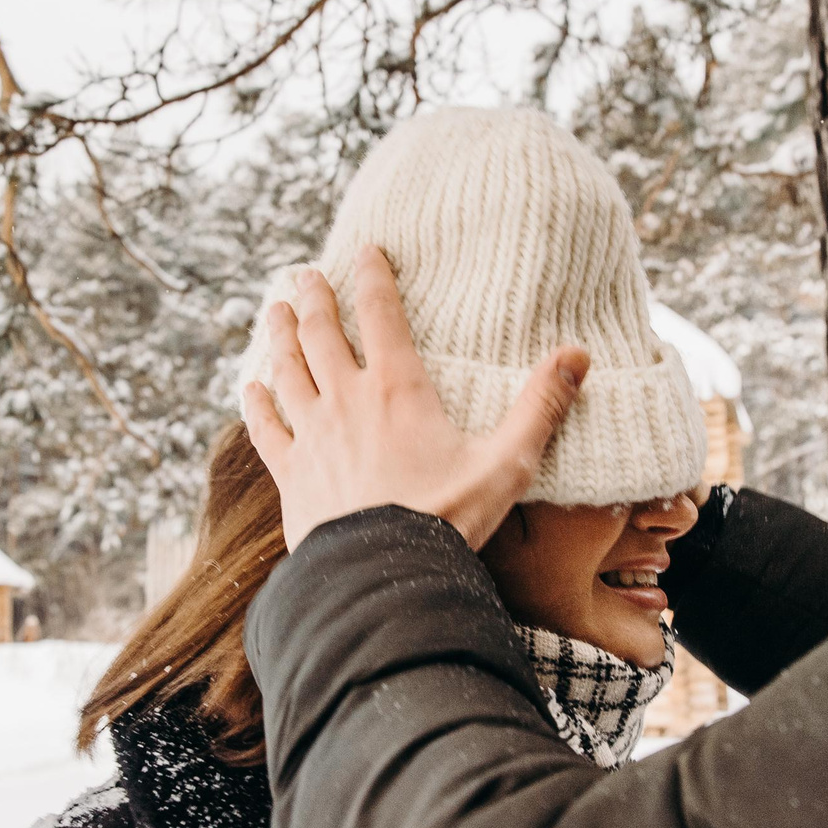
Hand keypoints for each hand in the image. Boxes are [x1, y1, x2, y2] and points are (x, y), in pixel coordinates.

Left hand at [242, 246, 588, 550]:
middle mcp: (346, 400)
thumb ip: (540, 406)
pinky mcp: (291, 473)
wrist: (385, 577)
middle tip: (307, 275)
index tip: (365, 251)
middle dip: (314, 298)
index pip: (380, 314)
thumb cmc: (448, 520)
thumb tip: (577, 355)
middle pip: (322, 333)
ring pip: (287, 370)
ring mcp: (312, 435)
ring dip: (280, 337)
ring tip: (275, 311)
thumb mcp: (506, 462)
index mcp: (397, 389)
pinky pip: (266, 428)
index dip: (372, 277)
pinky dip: (256, 403)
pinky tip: (250, 388)